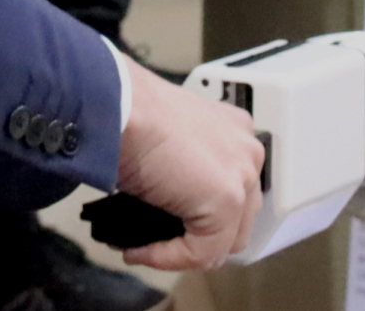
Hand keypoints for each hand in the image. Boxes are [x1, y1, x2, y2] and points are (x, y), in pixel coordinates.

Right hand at [111, 65, 265, 272]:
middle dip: (197, 235)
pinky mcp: (226, 201)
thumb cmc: (129, 111)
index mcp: (234, 129)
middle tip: (160, 239)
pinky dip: (168, 259)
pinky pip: (201, 252)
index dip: (198, 212)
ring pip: (225, 240)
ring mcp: (241, 176)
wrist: (117, 105)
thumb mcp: (167, 135)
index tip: (165, 219)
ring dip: (183, 251)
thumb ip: (184, 163)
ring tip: (147, 247)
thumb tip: (167, 199)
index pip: (231, 187)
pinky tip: (140, 250)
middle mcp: (247, 150)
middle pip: (237, 217)